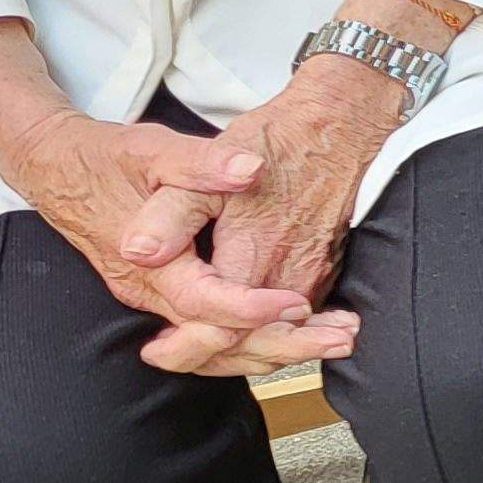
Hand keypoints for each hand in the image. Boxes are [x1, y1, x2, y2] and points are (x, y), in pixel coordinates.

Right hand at [0, 22, 349, 374]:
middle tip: (341, 337)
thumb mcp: (155, 150)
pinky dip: (257, 343)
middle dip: (284, 343)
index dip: (252, 309)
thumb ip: (202, 165)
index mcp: (147, 263)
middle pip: (218, 341)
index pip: (203, 303)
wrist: (58, 168)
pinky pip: (212, 339)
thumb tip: (247, 169)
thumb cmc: (109, 158)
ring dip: (279, 350)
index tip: (299, 302)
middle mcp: (149, 294)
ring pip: (217, 349)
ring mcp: (154, 302)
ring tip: (338, 341)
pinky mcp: (164, 300)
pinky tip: (301, 334)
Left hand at [120, 0, 467, 371]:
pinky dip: (270, 335)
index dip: (187, 347)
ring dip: (239, 353)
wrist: (345, 122)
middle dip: (209, 360)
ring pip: (279, 337)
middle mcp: (290, 273)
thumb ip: (172, 213)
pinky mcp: (326, 266)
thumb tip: (137, 250)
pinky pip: (299, 319)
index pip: (223, 326)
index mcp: (256, 253)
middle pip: (252, 344)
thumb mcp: (209, 166)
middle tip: (167, 357)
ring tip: (197, 355)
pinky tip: (246, 333)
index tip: (155, 351)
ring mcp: (314, 273)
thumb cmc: (277, 141)